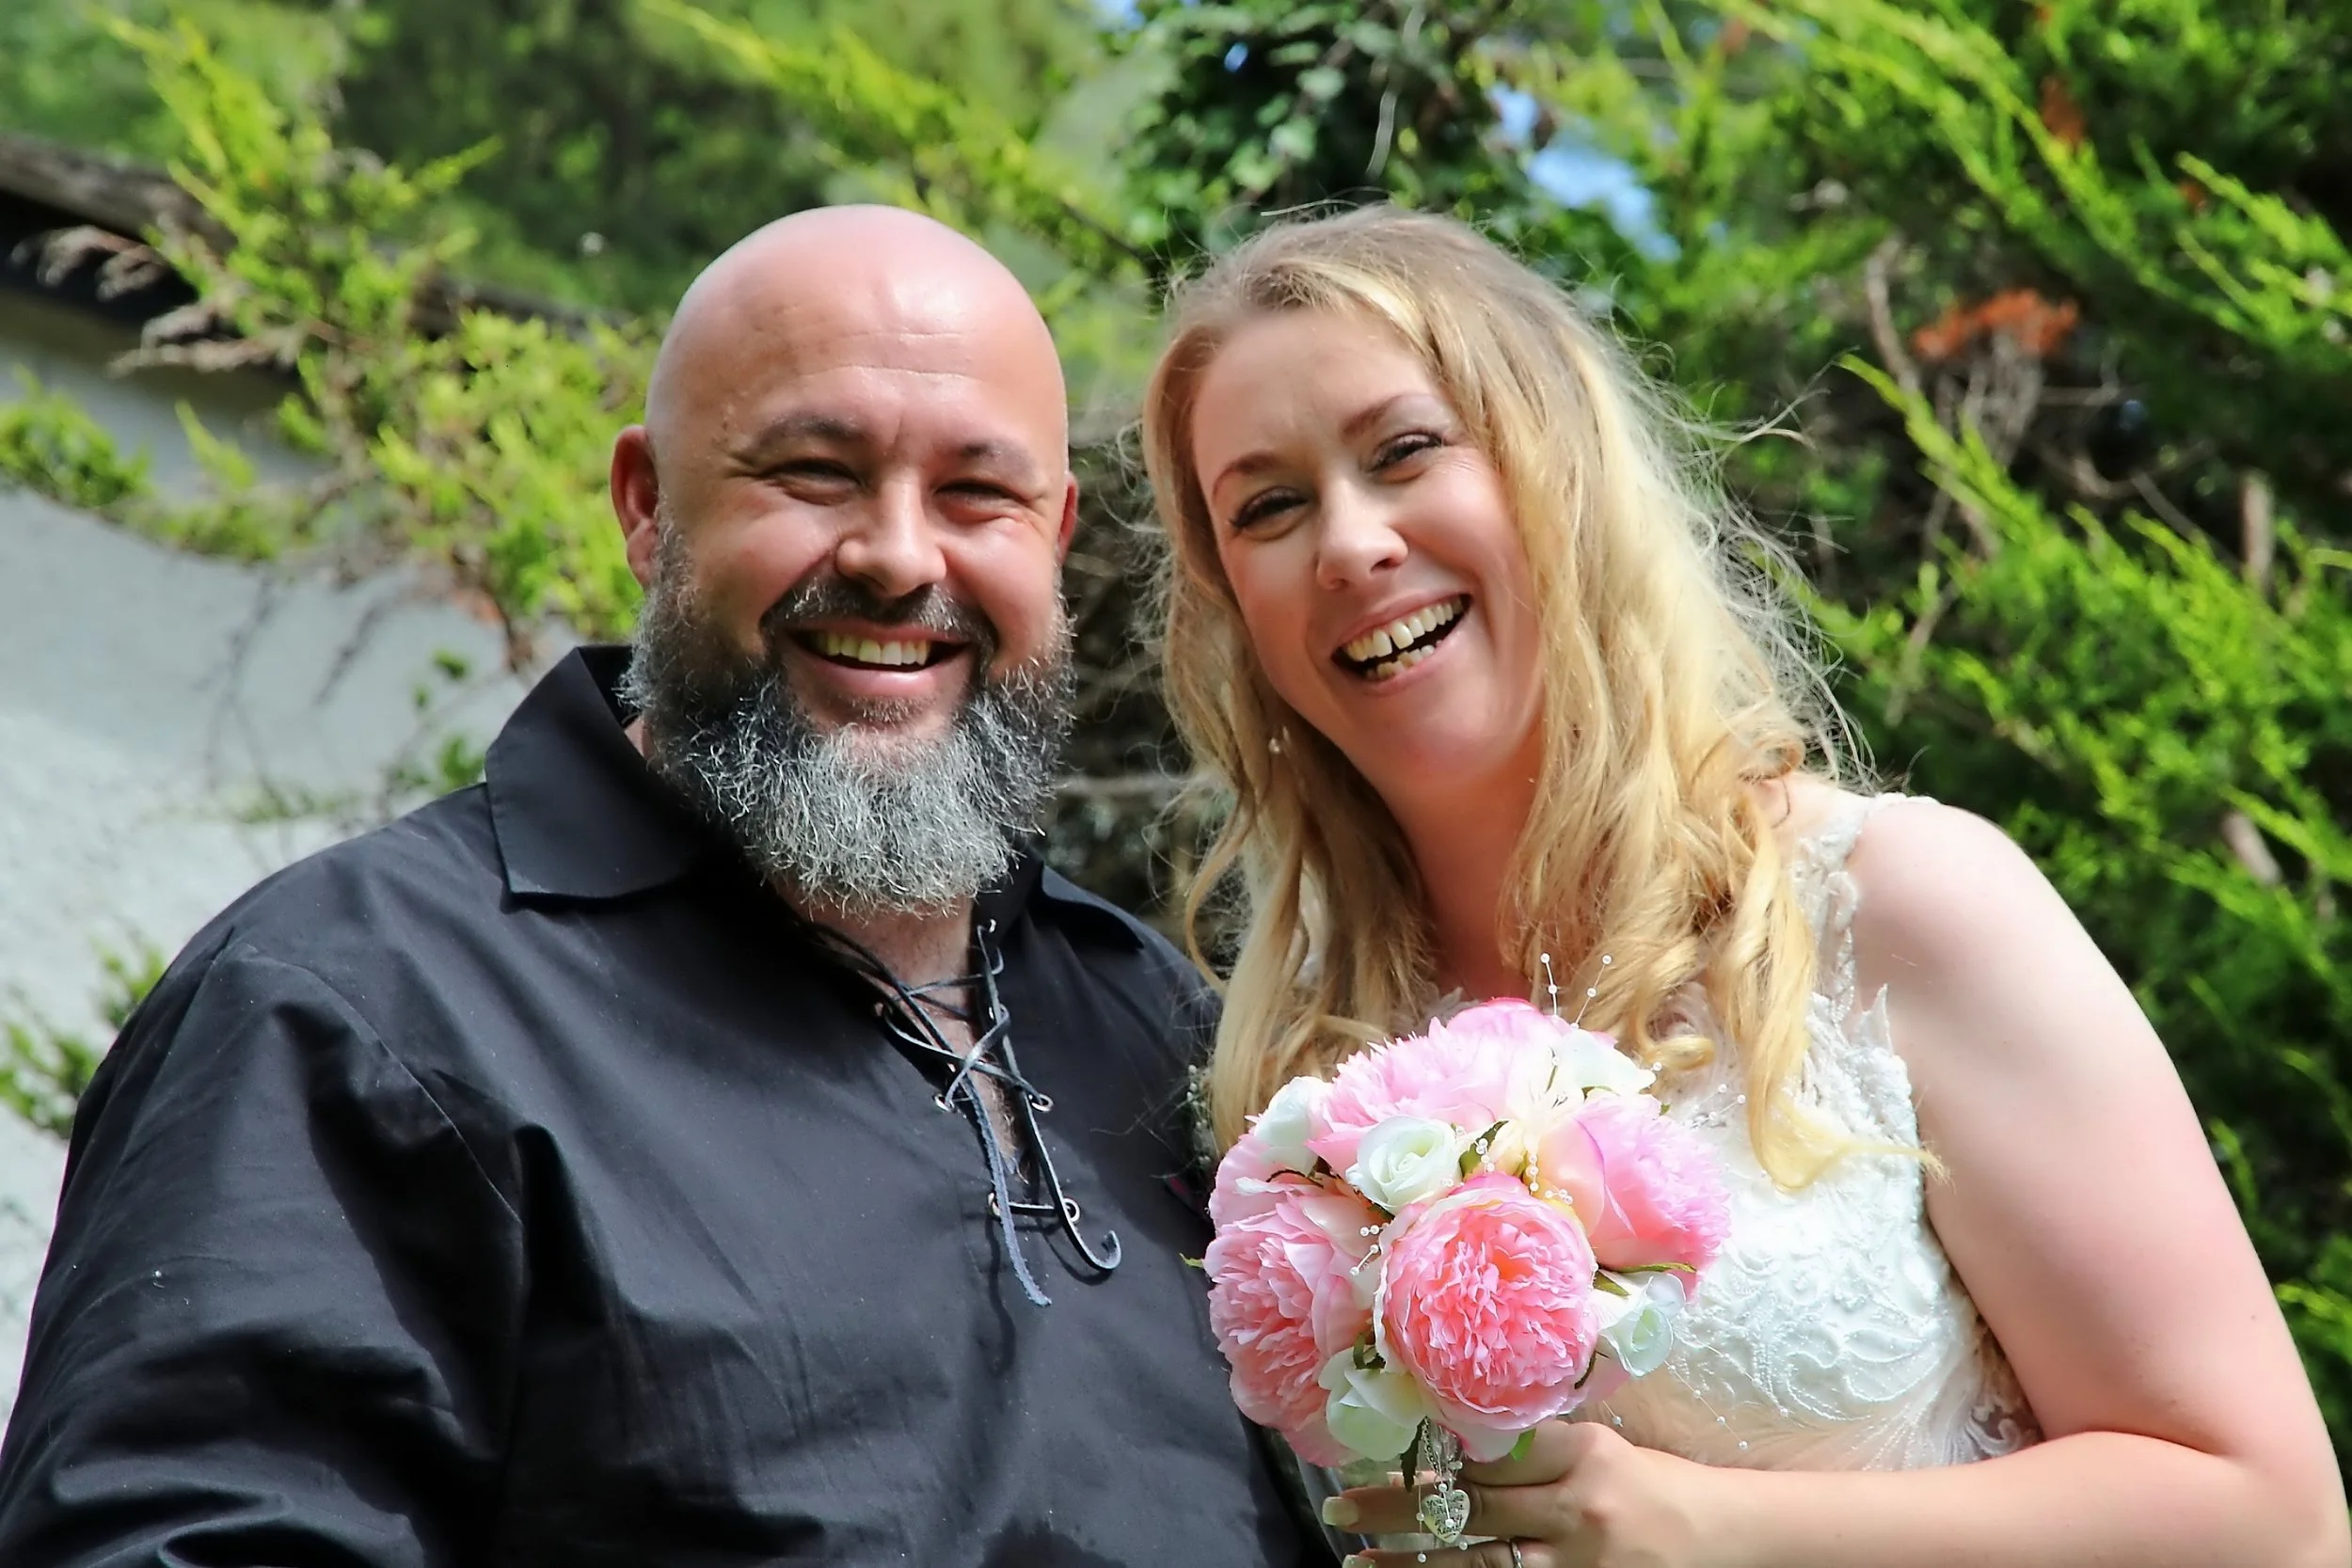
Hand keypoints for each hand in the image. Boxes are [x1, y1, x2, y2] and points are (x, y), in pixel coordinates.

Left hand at [1323, 1420, 1734, 1567]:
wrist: (1726, 1541)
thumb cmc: (1655, 1487)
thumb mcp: (1603, 1449)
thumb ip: (1538, 1447)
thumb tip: (1456, 1442)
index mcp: (1582, 1452)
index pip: (1490, 1450)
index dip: (1429, 1455)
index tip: (1378, 1456)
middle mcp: (1578, 1507)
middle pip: (1468, 1506)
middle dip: (1395, 1509)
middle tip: (1339, 1508)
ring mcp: (1579, 1563)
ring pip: (1476, 1563)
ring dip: (1409, 1563)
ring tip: (1357, 1560)